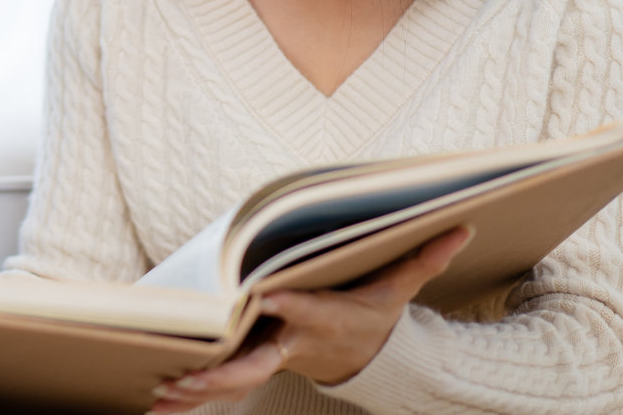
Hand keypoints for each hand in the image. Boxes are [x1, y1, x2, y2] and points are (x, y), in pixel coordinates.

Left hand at [148, 226, 472, 411]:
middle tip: (192, 376)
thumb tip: (464, 226)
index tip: (262, 294)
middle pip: (259, 361)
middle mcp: (293, 343)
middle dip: (226, 372)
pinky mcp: (258, 365)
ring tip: (164, 394)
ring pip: (234, 378)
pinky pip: (224, 383)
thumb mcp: (398, 288)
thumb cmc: (373, 314)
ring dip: (201, 388)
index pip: (305, 310)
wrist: (367, 355)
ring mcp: (274, 358)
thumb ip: (424, 258)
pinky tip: (159, 402)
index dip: (287, 304)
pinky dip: (194, 396)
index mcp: (324, 318)